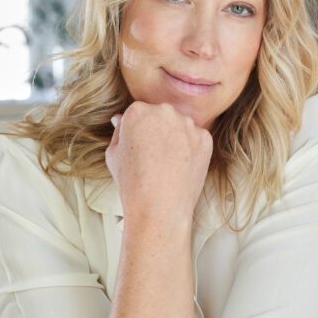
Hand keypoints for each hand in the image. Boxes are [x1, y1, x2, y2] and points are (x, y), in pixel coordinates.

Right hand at [105, 102, 212, 226]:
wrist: (159, 207)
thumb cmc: (132, 183)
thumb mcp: (113, 154)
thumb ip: (119, 132)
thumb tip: (121, 120)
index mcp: (138, 111)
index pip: (139, 113)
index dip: (138, 132)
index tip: (139, 148)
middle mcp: (164, 111)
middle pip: (161, 115)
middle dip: (158, 131)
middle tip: (154, 157)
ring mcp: (187, 124)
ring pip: (180, 126)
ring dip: (176, 139)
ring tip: (168, 164)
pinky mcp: (205, 138)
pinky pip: (197, 139)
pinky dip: (191, 150)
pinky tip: (182, 167)